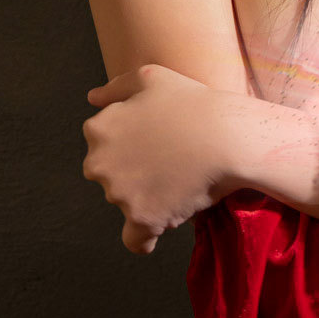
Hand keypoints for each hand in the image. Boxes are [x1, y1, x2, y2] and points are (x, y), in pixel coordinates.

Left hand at [82, 64, 241, 254]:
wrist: (227, 137)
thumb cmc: (193, 103)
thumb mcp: (151, 77)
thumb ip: (116, 88)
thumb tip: (92, 99)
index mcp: (98, 130)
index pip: (101, 145)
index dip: (128, 144)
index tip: (152, 142)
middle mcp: (100, 163)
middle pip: (109, 176)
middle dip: (130, 173)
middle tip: (166, 163)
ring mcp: (119, 194)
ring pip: (126, 203)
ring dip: (145, 198)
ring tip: (179, 181)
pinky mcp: (142, 218)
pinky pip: (135, 240)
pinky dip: (144, 238)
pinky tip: (158, 230)